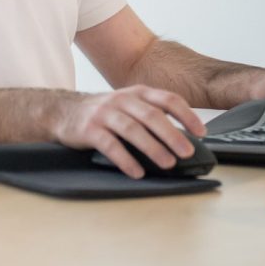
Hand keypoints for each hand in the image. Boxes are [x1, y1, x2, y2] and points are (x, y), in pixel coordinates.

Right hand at [50, 85, 205, 179]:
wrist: (63, 110)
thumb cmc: (104, 112)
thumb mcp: (129, 105)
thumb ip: (151, 115)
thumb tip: (184, 140)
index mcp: (137, 93)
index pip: (168, 99)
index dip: (187, 115)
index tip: (202, 132)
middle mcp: (122, 99)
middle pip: (151, 115)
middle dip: (172, 134)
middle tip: (187, 152)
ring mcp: (104, 113)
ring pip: (132, 129)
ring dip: (152, 147)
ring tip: (167, 163)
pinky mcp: (89, 129)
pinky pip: (110, 145)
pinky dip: (125, 159)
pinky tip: (137, 172)